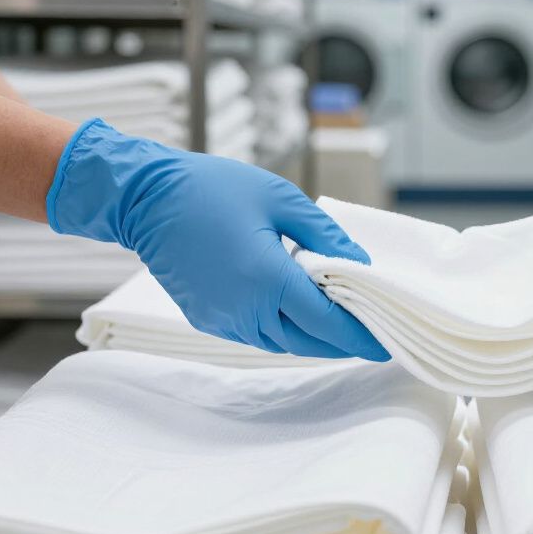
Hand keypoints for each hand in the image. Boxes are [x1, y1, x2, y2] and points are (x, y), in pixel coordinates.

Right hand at [47, 119, 387, 359]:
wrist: (144, 199)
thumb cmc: (213, 189)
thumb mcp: (281, 200)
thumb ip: (325, 236)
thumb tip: (360, 264)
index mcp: (268, 280)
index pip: (329, 323)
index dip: (361, 337)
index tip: (388, 344)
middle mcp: (246, 310)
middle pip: (310, 342)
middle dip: (344, 342)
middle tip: (373, 336)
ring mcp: (224, 320)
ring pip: (284, 343)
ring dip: (315, 338)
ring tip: (343, 323)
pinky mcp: (209, 320)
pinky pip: (258, 335)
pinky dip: (285, 331)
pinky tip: (301, 314)